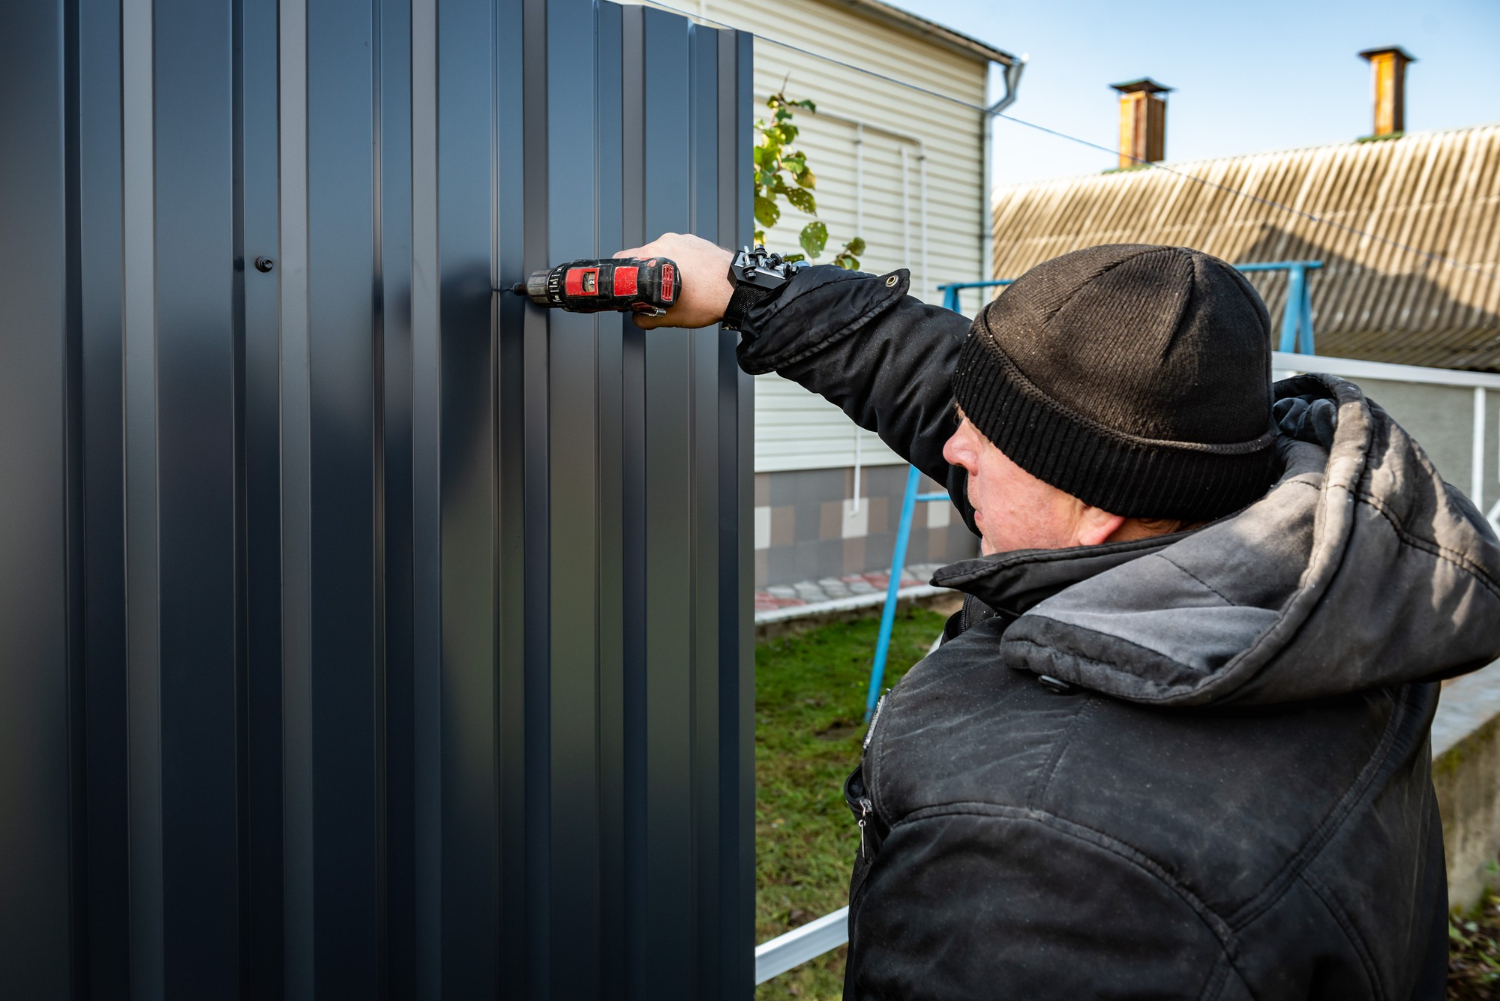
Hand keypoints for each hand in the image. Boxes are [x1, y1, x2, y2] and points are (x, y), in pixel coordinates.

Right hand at [613, 232, 733, 328]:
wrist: (739, 290)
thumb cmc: (710, 300)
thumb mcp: (671, 317)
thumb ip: (646, 318)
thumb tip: (637, 317)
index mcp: (654, 254)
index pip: (622, 259)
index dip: (621, 276)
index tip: (624, 285)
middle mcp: (666, 241)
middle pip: (643, 257)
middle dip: (644, 276)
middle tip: (654, 293)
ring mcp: (683, 239)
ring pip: (663, 254)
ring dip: (663, 269)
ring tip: (678, 288)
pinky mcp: (696, 241)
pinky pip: (680, 251)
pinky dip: (681, 264)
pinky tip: (691, 280)